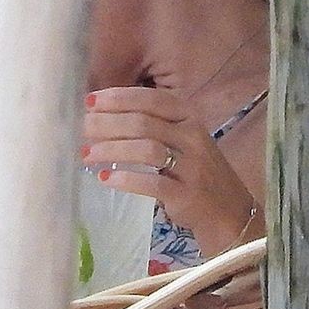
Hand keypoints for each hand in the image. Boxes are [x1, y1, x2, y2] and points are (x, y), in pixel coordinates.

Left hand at [81, 86, 258, 253]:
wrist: (228, 210)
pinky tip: (106, 178)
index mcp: (189, 117)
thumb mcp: (181, 139)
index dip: (118, 98)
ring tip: (87, 155)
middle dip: (107, 124)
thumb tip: (101, 116)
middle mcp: (192, 136)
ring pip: (147, 149)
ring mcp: (192, 165)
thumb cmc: (195, 170)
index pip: (150, 99)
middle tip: (81, 129)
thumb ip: (150, 125)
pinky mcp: (187, 193)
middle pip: (143, 122)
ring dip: (113, 150)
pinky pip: (153, 183)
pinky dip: (126, 179)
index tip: (88, 101)